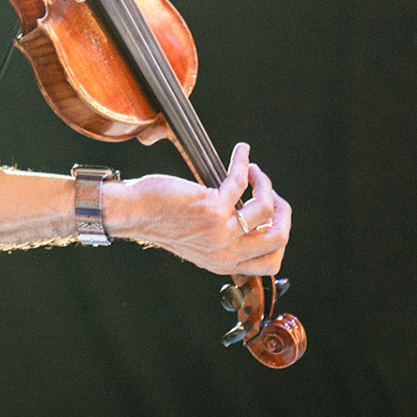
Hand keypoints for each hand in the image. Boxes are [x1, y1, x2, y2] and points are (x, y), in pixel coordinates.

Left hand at [108, 143, 290, 275]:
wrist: (133, 214)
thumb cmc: (162, 220)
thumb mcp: (198, 242)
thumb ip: (224, 241)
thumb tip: (254, 218)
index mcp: (224, 264)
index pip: (271, 263)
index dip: (279, 236)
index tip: (270, 215)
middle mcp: (224, 252)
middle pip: (278, 238)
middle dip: (283, 211)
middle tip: (270, 192)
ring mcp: (220, 231)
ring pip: (266, 209)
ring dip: (265, 183)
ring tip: (253, 171)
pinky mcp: (211, 208)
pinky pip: (241, 182)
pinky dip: (243, 162)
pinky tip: (241, 153)